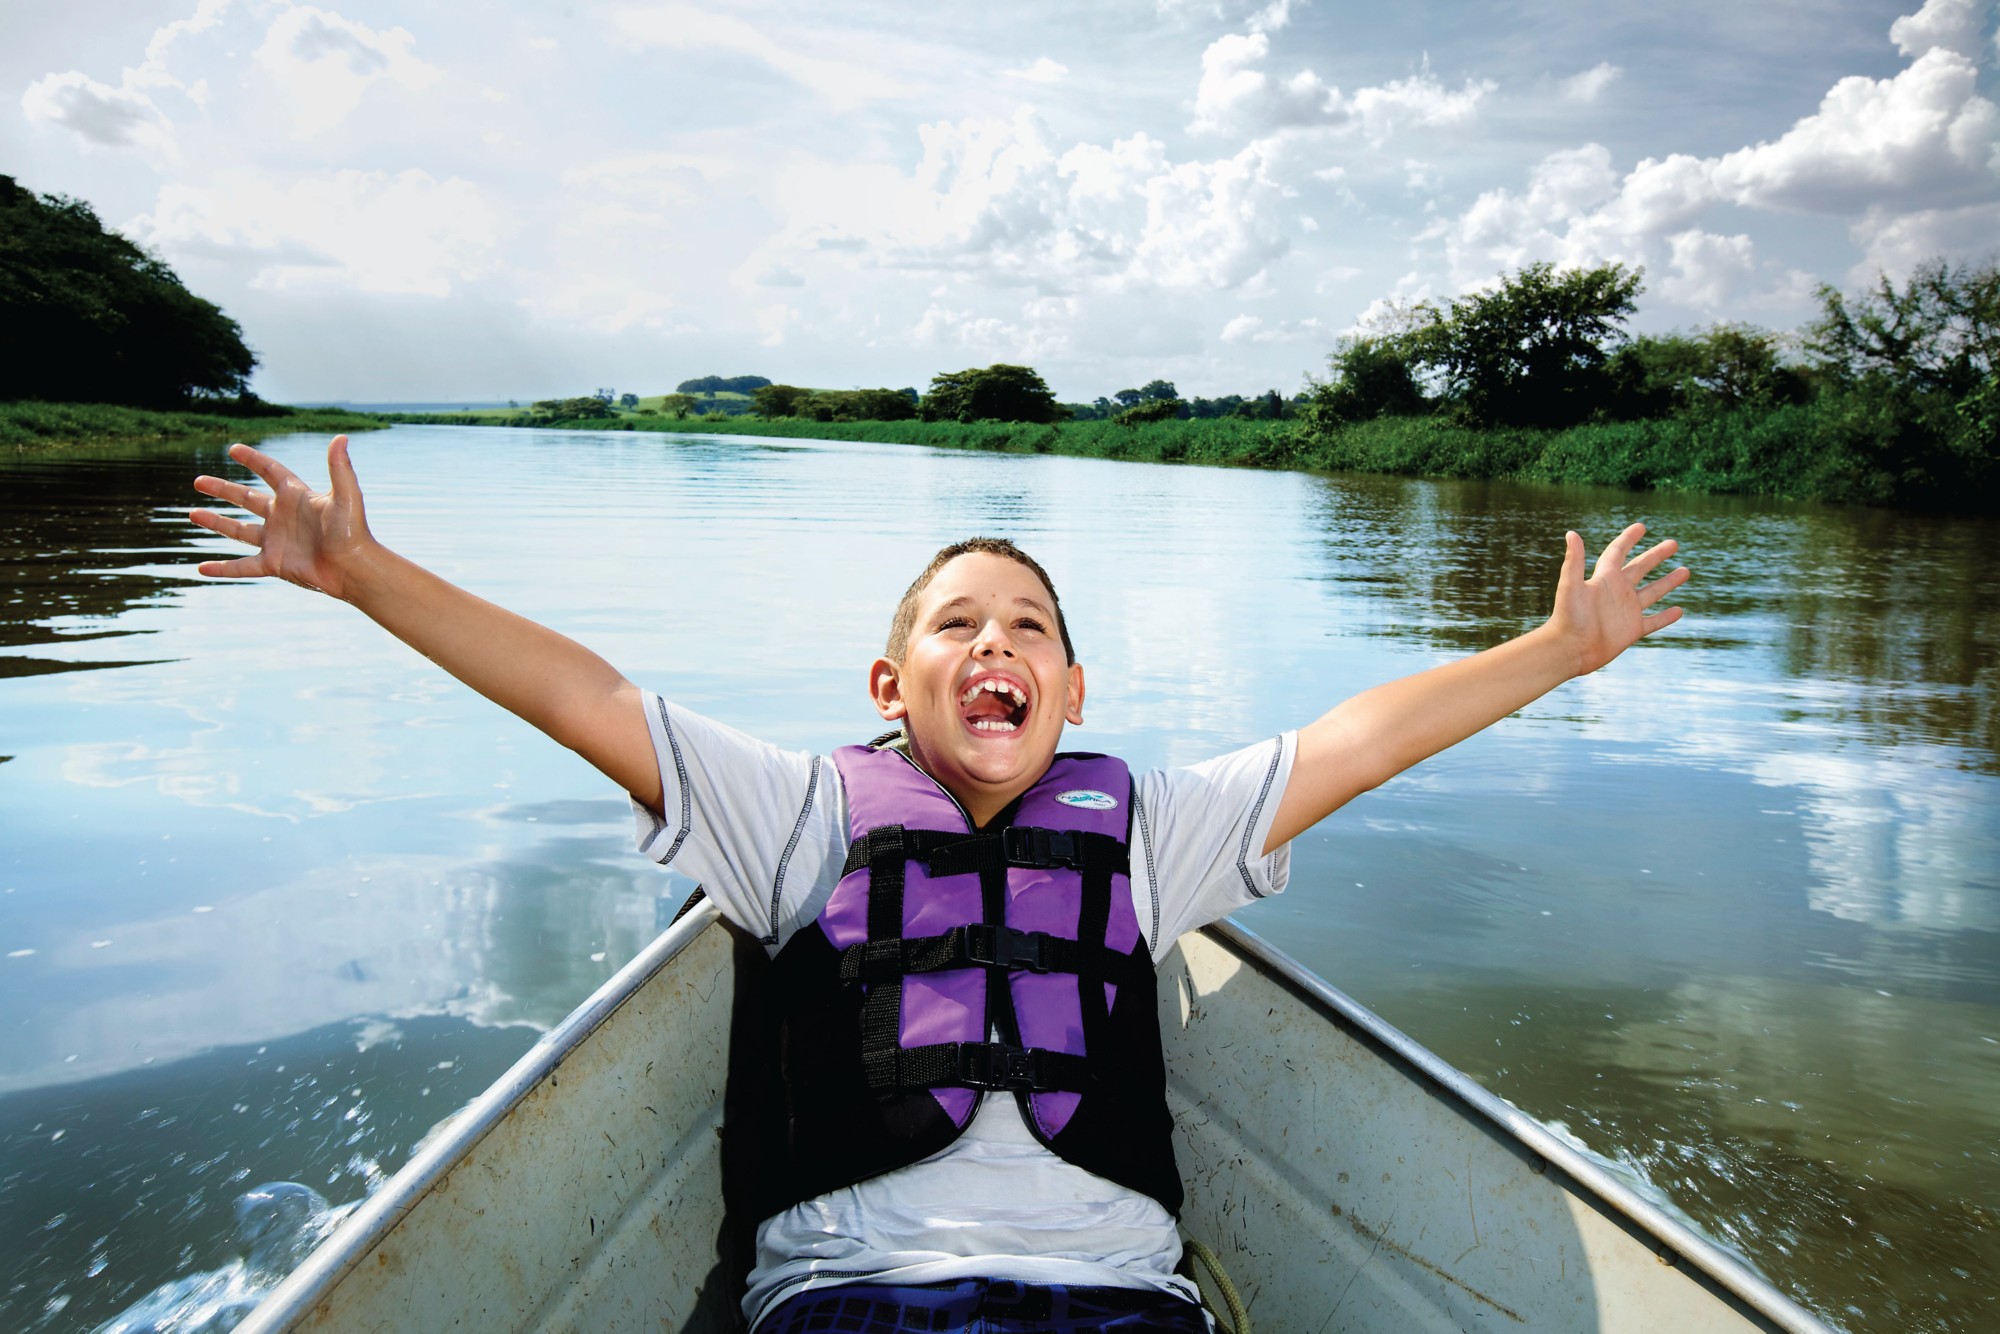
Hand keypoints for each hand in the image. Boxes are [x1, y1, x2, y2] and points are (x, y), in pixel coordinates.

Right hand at [190, 436, 374, 598]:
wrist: (354, 569)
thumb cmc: (352, 532)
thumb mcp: (345, 497)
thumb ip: (339, 468)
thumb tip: (341, 438)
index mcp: (296, 497)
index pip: (271, 472)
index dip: (254, 460)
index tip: (234, 449)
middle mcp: (283, 517)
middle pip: (247, 499)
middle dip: (223, 490)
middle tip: (198, 481)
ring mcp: (277, 541)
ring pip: (239, 530)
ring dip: (216, 522)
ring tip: (192, 514)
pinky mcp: (275, 564)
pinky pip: (242, 566)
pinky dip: (223, 569)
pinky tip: (201, 569)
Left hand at [1548, 523, 1688, 675]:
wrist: (1570, 650)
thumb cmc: (1567, 617)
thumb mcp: (1571, 585)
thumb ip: (1574, 560)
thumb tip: (1571, 533)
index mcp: (1604, 579)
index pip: (1617, 552)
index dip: (1628, 539)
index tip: (1641, 526)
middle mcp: (1617, 592)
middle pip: (1640, 568)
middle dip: (1656, 556)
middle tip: (1673, 543)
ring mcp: (1626, 611)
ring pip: (1652, 593)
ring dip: (1668, 582)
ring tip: (1685, 571)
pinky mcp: (1632, 630)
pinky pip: (1653, 622)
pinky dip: (1666, 617)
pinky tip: (1679, 610)